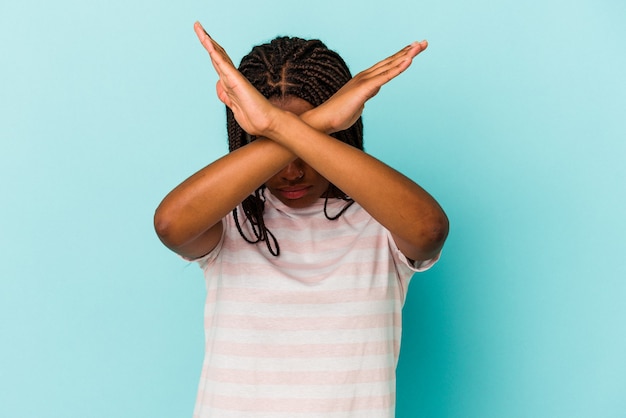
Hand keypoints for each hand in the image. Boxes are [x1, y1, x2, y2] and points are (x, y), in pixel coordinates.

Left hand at [194, 21, 279, 136]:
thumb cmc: (255, 118)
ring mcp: (233, 78)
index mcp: (230, 84)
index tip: (204, 38)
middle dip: (207, 40)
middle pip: (217, 55)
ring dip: (207, 41)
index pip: (218, 63)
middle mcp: (231, 78)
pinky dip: (214, 52)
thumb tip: (219, 86)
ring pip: (218, 56)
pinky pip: (222, 63)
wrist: (267, 124)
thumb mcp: (234, 108)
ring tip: (198, 27)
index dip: (211, 51)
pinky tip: (207, 41)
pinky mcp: (235, 80)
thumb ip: (226, 96)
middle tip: (198, 26)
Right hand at [309, 41, 427, 132]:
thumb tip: (375, 90)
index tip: (413, 51)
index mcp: (365, 80)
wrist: (324, 120)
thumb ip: (368, 94)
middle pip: (390, 61)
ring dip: (406, 55)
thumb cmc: (339, 115)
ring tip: (419, 46)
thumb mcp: (359, 104)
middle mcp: (365, 76)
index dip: (400, 57)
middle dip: (407, 52)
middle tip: (423, 43)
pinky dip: (397, 68)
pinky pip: (385, 77)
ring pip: (389, 65)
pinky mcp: (364, 88)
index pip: (386, 66)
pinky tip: (408, 60)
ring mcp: (365, 81)